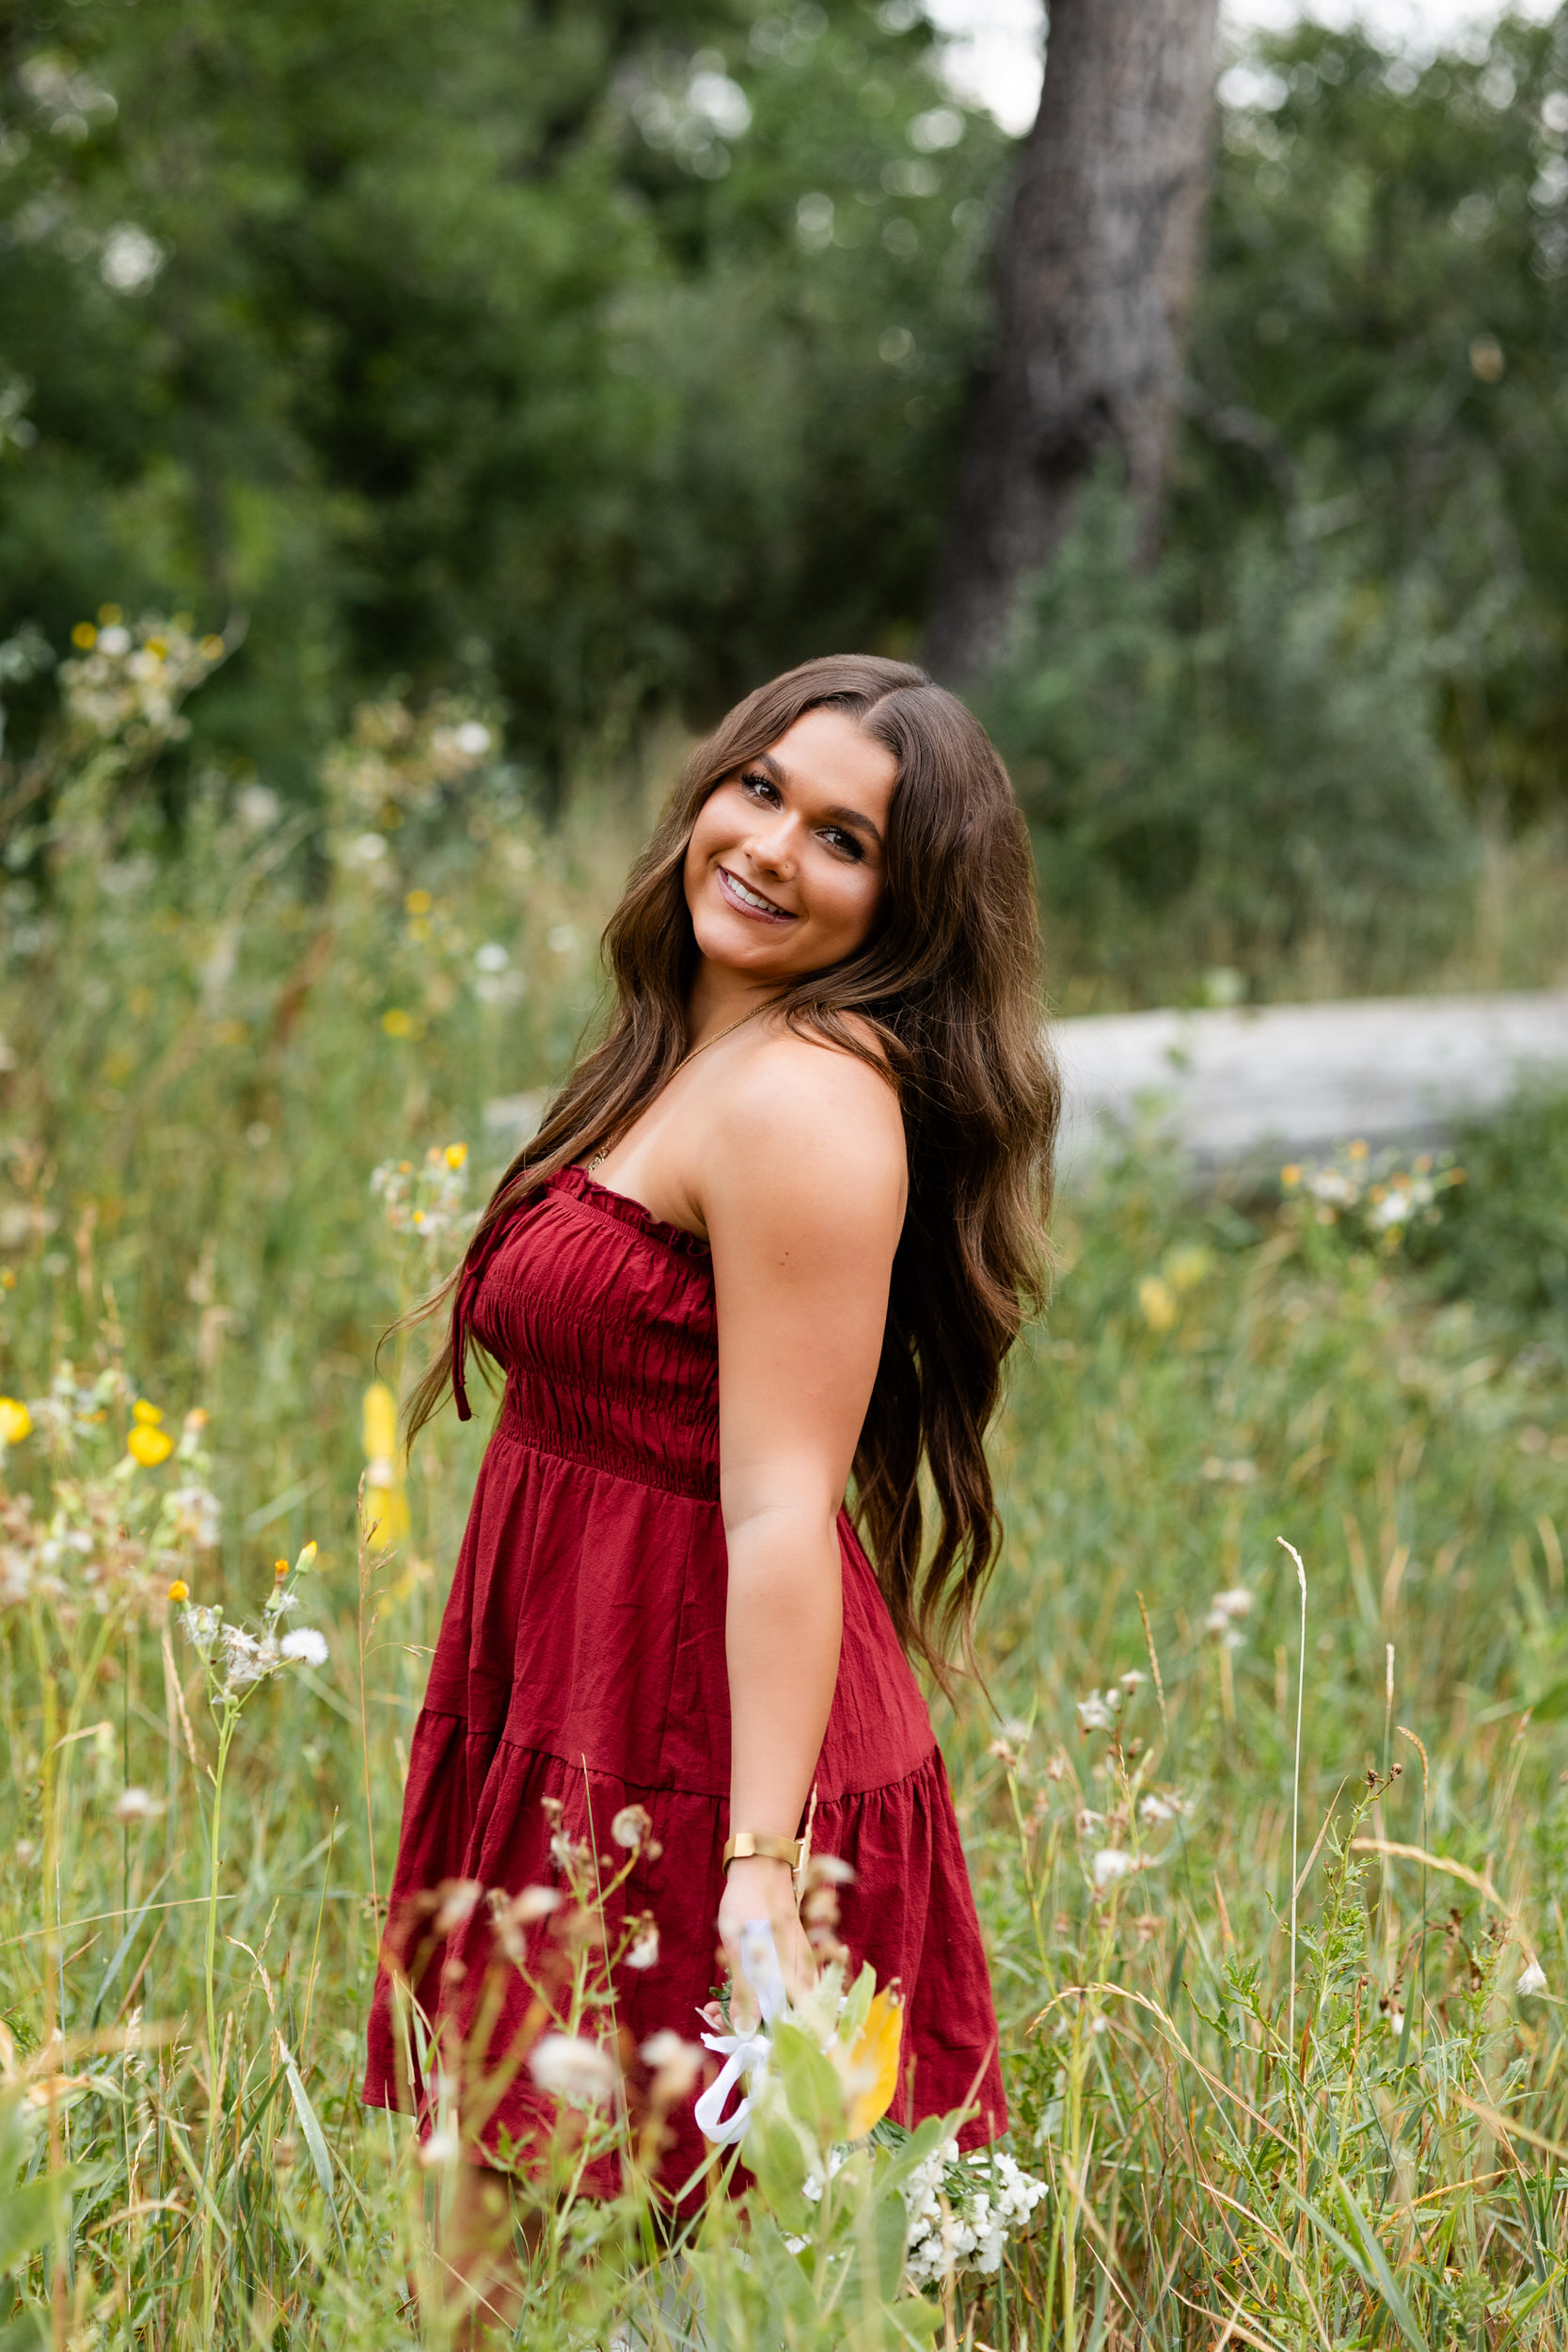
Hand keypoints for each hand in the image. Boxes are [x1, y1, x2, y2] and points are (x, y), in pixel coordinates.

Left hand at [717, 1856, 815, 2032]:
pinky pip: (769, 1985)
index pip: (785, 2024)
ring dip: (741, 2009)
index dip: (754, 2034)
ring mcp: (794, 1967)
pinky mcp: (783, 1959)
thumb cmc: (751, 1905)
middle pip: (776, 2016)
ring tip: (712, 2007)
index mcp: (799, 1977)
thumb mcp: (742, 1950)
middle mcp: (802, 1976)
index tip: (724, 2030)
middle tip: (713, 2017)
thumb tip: (745, 2031)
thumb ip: (746, 1993)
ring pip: (770, 2001)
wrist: (759, 1867)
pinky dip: (747, 1992)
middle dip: (743, 2023)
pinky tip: (724, 1991)